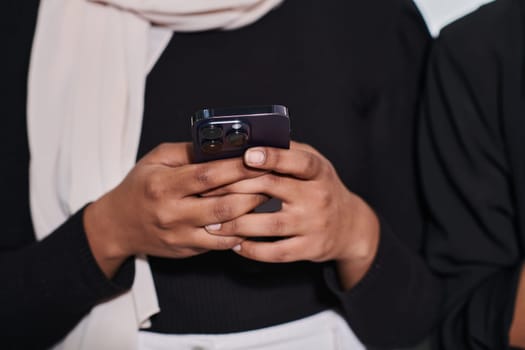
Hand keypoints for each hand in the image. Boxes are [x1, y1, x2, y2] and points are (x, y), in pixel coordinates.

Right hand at [84, 143, 266, 276]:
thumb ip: (188, 151)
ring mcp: (180, 235)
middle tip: (273, 179)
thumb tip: (221, 144)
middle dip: (253, 191)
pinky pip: (221, 245)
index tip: (259, 158)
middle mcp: (172, 213)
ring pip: (226, 228)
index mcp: (163, 185)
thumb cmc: (141, 186)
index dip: (238, 167)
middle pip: (223, 205)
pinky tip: (253, 220)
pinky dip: (240, 233)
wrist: (118, 225)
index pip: (208, 175)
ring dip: (251, 213)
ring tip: (267, 197)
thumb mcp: (156, 159)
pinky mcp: (187, 250)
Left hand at [204, 141, 379, 288]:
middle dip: (235, 188)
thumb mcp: (314, 164)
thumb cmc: (321, 187)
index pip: (297, 160)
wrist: (350, 226)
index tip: (247, 155)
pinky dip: (251, 250)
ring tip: (211, 224)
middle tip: (207, 191)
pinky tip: (234, 244)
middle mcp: (318, 196)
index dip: (272, 156)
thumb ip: (288, 152)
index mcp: (318, 171)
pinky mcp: (309, 249)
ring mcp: (314, 225)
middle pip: (272, 189)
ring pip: (268, 225)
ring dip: (236, 225)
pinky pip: (275, 252)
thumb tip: (249, 142)